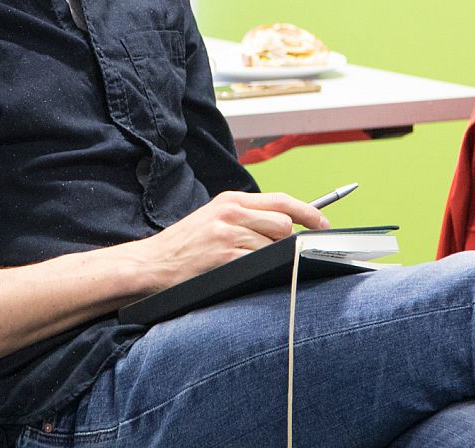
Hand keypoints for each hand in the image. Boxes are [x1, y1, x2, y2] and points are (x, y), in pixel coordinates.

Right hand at [135, 190, 328, 292]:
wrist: (150, 264)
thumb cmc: (183, 246)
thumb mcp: (213, 219)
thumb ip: (245, 217)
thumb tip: (285, 227)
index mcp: (230, 200)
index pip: (282, 200)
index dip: (309, 213)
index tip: (323, 224)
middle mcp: (231, 213)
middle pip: (283, 223)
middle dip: (288, 241)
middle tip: (281, 253)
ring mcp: (228, 235)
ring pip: (274, 246)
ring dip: (271, 259)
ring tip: (249, 265)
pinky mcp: (225, 258)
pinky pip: (259, 264)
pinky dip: (259, 271)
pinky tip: (244, 274)